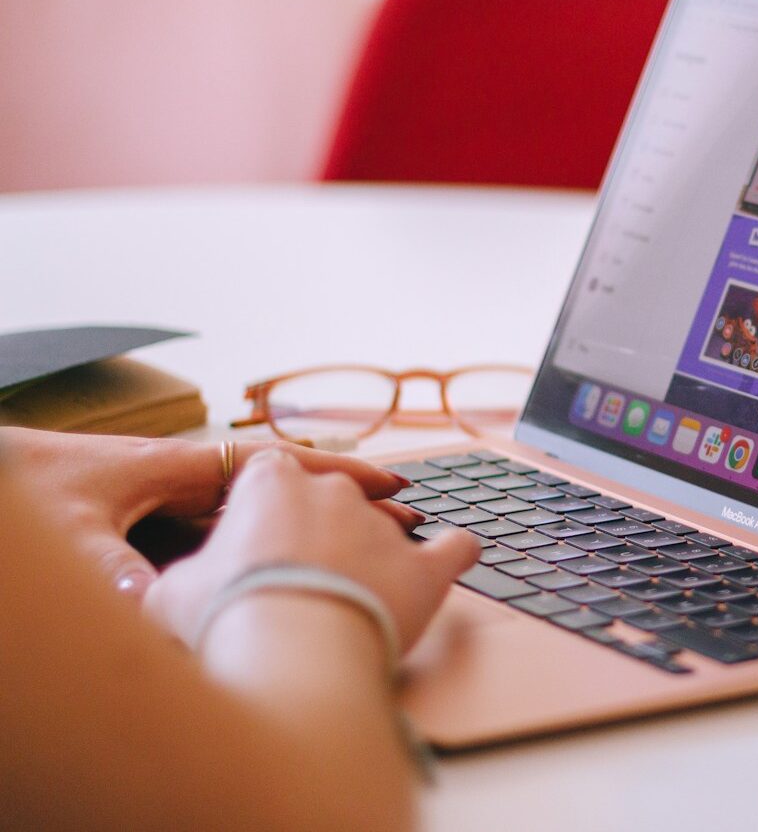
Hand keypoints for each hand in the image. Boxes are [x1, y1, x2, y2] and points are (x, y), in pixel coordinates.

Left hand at [0, 428, 417, 596]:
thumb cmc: (20, 490)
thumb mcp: (70, 540)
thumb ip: (119, 577)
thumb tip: (168, 612)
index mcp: (172, 467)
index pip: (277, 463)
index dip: (339, 474)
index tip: (392, 486)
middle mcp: (178, 479)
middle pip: (282, 488)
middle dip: (343, 503)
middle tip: (401, 524)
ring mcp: (165, 501)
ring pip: (256, 511)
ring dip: (309, 523)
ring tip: (365, 545)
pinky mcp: (145, 526)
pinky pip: (221, 531)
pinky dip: (266, 541)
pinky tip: (284, 568)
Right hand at [144, 448, 478, 652]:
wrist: (289, 652)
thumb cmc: (224, 618)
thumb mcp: (170, 594)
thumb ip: (184, 578)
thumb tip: (161, 589)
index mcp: (271, 483)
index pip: (272, 476)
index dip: (268, 511)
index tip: (265, 538)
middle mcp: (334, 492)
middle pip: (333, 503)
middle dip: (323, 538)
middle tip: (307, 582)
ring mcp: (384, 527)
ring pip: (388, 530)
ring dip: (377, 558)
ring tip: (362, 595)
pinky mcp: (428, 567)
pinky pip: (456, 548)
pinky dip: (455, 554)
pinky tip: (453, 560)